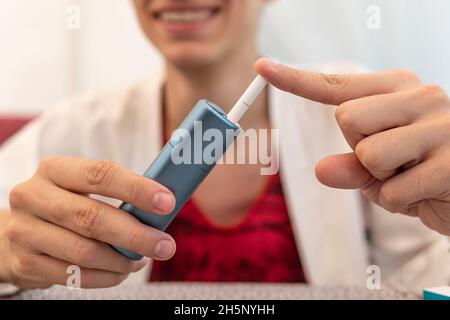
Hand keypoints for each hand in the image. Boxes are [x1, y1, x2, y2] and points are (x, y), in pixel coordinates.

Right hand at [0, 157, 175, 288]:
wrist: (21, 229)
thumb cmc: (66, 203)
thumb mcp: (82, 188)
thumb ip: (117, 193)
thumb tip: (164, 207)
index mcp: (54, 169)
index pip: (100, 174)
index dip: (137, 189)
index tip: (167, 202)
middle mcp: (34, 196)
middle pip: (92, 217)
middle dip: (136, 234)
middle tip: (165, 245)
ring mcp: (25, 231)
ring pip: (85, 252)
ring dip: (122, 260)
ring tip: (141, 260)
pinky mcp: (26, 262)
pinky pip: (75, 276)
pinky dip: (106, 277)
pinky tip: (121, 272)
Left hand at [256, 58, 449, 235]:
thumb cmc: (420, 173)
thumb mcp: (380, 169)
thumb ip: (349, 165)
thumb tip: (320, 170)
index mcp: (398, 89)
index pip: (337, 86)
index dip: (295, 79)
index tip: (261, 67)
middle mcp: (421, 97)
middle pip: (348, 118)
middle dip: (360, 148)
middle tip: (393, 158)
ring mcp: (441, 126)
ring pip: (369, 153)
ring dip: (381, 178)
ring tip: (410, 175)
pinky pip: (391, 191)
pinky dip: (398, 202)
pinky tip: (425, 190)